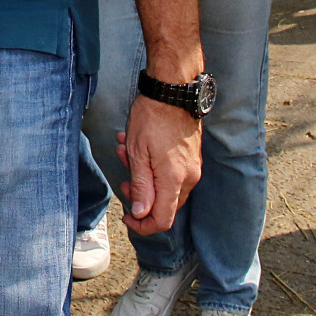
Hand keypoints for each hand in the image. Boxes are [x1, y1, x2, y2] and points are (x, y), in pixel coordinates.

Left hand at [114, 94, 202, 234]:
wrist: (173, 90)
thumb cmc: (152, 117)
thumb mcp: (137, 153)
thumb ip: (140, 187)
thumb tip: (140, 214)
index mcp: (174, 180)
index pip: (163, 220)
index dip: (143, 225)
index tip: (127, 216)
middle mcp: (189, 178)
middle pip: (164, 205)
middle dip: (140, 194)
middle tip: (123, 176)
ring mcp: (192, 167)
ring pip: (165, 186)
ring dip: (143, 175)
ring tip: (125, 151)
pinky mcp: (191, 158)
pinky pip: (172, 172)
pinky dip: (153, 166)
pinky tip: (136, 146)